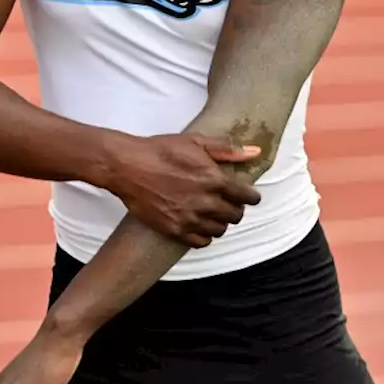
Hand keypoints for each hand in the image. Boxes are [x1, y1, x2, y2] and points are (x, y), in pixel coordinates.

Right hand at [102, 134, 263, 247]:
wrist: (128, 166)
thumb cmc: (161, 150)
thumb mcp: (195, 141)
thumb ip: (227, 149)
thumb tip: (255, 152)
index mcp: (214, 179)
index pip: (246, 197)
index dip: (251, 197)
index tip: (248, 196)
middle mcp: (205, 202)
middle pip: (235, 216)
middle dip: (235, 209)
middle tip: (229, 203)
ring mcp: (189, 218)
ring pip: (220, 230)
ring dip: (220, 222)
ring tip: (213, 213)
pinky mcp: (174, 230)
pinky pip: (201, 241)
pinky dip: (205, 235)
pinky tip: (200, 225)